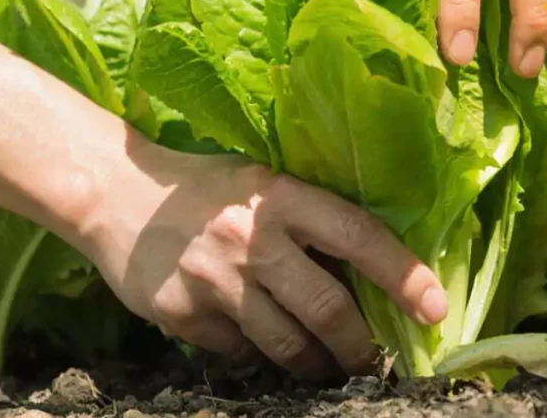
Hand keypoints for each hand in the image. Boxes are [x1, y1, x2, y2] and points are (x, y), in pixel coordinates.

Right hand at [80, 145, 447, 377]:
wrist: (113, 193)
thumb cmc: (203, 186)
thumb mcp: (260, 181)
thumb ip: (306, 221)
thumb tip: (364, 278)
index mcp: (280, 196)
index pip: (358, 236)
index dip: (403, 276)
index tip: (434, 309)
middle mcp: (251, 238)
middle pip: (327, 309)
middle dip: (359, 345)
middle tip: (370, 359)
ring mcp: (215, 281)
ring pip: (287, 345)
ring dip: (316, 363)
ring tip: (326, 364)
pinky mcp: (183, 315)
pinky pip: (241, 351)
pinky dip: (259, 353)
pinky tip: (260, 339)